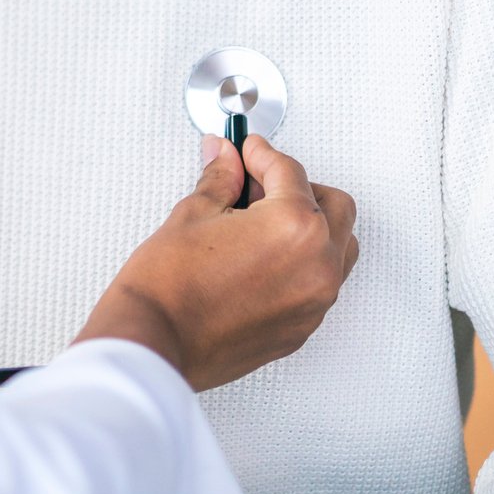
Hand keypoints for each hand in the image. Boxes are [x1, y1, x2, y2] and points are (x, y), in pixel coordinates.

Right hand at [75, 133, 358, 391]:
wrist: (155, 342)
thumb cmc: (168, 288)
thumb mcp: (193, 214)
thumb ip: (222, 179)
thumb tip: (227, 159)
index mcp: (294, 227)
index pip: (289, 171)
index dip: (262, 154)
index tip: (246, 151)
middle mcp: (317, 265)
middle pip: (333, 204)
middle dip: (297, 186)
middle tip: (256, 183)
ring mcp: (314, 301)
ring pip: (339, 246)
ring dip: (312, 225)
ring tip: (266, 221)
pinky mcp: (303, 327)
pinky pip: (322, 282)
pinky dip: (304, 262)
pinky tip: (265, 256)